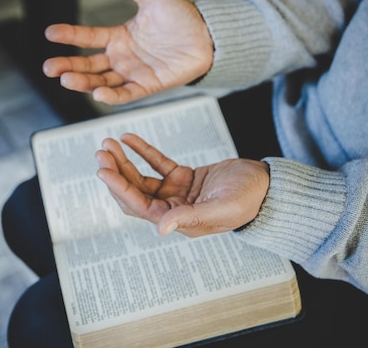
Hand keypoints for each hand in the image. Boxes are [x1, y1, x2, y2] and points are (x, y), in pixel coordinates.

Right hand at [43, 0, 213, 104]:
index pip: (87, 37)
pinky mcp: (147, 86)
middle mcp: (121, 57)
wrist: (208, 36)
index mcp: (119, 36)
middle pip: (88, 65)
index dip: (69, 35)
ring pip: (101, 82)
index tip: (50, 33)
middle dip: (67, 66)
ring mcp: (132, 73)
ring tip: (66, 80)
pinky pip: (126, 94)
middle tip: (49, 68)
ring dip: (83, 83)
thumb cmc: (182, 16)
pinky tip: (97, 94)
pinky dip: (111, 97)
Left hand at [95, 133, 269, 236]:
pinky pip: (157, 163)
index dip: (119, 188)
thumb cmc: (249, 199)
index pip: (139, 205)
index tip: (102, 170)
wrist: (267, 186)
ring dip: (124, 161)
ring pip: (141, 177)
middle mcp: (172, 209)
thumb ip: (190, 217)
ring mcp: (176, 193)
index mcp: (177, 221)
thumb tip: (159, 229)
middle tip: (101, 153)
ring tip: (108, 143)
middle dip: (116, 173)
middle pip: (134, 192)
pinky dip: (142, 151)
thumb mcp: (221, 208)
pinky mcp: (183, 177)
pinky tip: (128, 137)